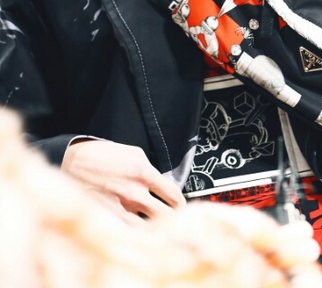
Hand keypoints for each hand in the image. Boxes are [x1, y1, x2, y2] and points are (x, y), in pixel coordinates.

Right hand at [61, 138, 185, 221]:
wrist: (72, 161)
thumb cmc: (103, 155)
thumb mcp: (133, 154)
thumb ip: (149, 171)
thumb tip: (161, 185)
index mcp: (143, 172)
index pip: (173, 194)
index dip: (181, 202)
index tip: (182, 206)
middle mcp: (134, 192)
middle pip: (166, 215)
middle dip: (174, 219)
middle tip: (176, 220)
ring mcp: (121, 208)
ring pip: (149, 228)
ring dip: (157, 229)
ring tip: (161, 229)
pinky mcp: (108, 217)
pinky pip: (129, 232)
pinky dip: (138, 234)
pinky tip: (141, 232)